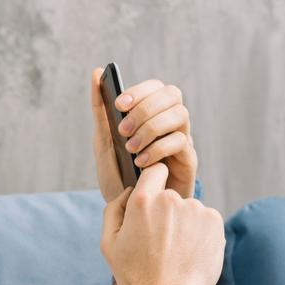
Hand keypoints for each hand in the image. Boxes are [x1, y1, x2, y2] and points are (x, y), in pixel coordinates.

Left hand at [91, 70, 196, 200]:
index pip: (156, 87)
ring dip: (152, 127)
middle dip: (145, 108)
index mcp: (152, 115)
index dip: (139, 91)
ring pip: (180, 114)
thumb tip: (96, 72)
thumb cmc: (119, 175)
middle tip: (123, 130)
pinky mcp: (188, 160)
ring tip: (131, 148)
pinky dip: (158, 149)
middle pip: (172, 94)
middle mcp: (170, 123)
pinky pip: (181, 143)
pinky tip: (140, 163)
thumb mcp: (104, 141)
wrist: (131, 212)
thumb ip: (101, 109)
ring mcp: (181, 140)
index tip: (118, 105)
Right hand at [100, 163, 223, 284]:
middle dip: (167, 214)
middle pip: (171, 196)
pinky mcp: (215, 223)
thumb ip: (114, 209)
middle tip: (160, 244)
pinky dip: (200, 235)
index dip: (154, 183)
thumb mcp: (109, 244)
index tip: (153, 203)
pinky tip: (190, 255)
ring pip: (190, 210)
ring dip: (184, 225)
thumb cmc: (134, 276)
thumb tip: (129, 190)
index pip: (155, 170)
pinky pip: (206, 222)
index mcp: (143, 200)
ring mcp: (197, 210)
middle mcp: (172, 199)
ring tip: (176, 254)